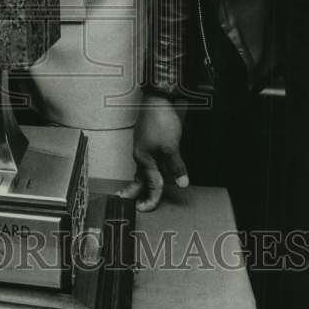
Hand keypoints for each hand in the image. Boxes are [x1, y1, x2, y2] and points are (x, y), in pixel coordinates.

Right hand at [120, 95, 188, 211]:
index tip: (146, 209)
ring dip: (142, 180)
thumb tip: (181, 183)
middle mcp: (141, 154)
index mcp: (144, 159)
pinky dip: (149, 168)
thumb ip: (176, 166)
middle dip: (134, 191)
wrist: (158, 99)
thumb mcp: (172, 147)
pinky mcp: (148, 139)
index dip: (151, 198)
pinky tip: (152, 167)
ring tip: (139, 189)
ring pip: (143, 168)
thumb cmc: (161, 121)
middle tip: (126, 200)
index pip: (150, 184)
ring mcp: (143, 146)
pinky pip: (147, 159)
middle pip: (138, 177)